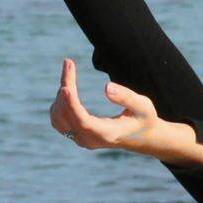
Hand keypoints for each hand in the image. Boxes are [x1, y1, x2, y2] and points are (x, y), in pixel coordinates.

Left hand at [49, 57, 169, 156]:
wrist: (141, 138)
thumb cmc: (144, 119)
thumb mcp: (143, 106)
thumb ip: (127, 97)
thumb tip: (106, 87)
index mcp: (107, 134)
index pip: (83, 122)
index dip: (72, 105)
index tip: (65, 87)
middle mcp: (89, 140)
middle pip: (66, 116)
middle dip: (65, 87)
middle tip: (68, 62)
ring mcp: (81, 139)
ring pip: (58, 118)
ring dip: (61, 94)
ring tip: (70, 72)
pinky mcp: (75, 135)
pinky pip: (58, 119)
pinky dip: (59, 101)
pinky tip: (68, 86)